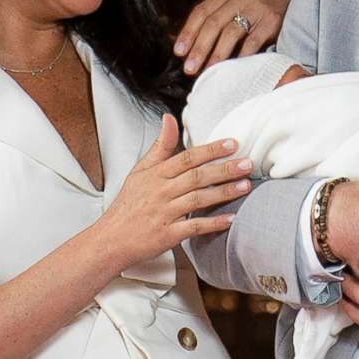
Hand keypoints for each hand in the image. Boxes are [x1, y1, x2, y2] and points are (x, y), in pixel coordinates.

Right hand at [90, 116, 250, 270]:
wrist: (111, 239)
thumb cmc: (127, 205)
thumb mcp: (140, 171)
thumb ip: (159, 146)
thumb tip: (169, 119)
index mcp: (156, 175)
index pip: (187, 157)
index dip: (211, 150)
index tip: (232, 144)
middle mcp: (161, 192)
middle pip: (197, 177)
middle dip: (224, 169)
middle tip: (247, 164)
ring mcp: (165, 213)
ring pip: (198, 199)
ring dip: (223, 193)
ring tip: (245, 186)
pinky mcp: (168, 234)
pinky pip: (194, 226)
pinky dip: (213, 223)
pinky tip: (230, 218)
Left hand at [174, 0, 288, 71]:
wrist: (295, 11)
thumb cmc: (257, 18)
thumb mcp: (234, 13)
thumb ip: (211, 25)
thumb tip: (180, 46)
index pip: (202, 11)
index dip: (189, 32)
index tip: (179, 52)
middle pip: (214, 22)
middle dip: (199, 47)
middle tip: (190, 68)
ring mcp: (258, 7)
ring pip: (231, 32)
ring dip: (217, 55)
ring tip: (207, 71)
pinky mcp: (272, 20)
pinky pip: (253, 41)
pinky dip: (241, 56)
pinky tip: (232, 69)